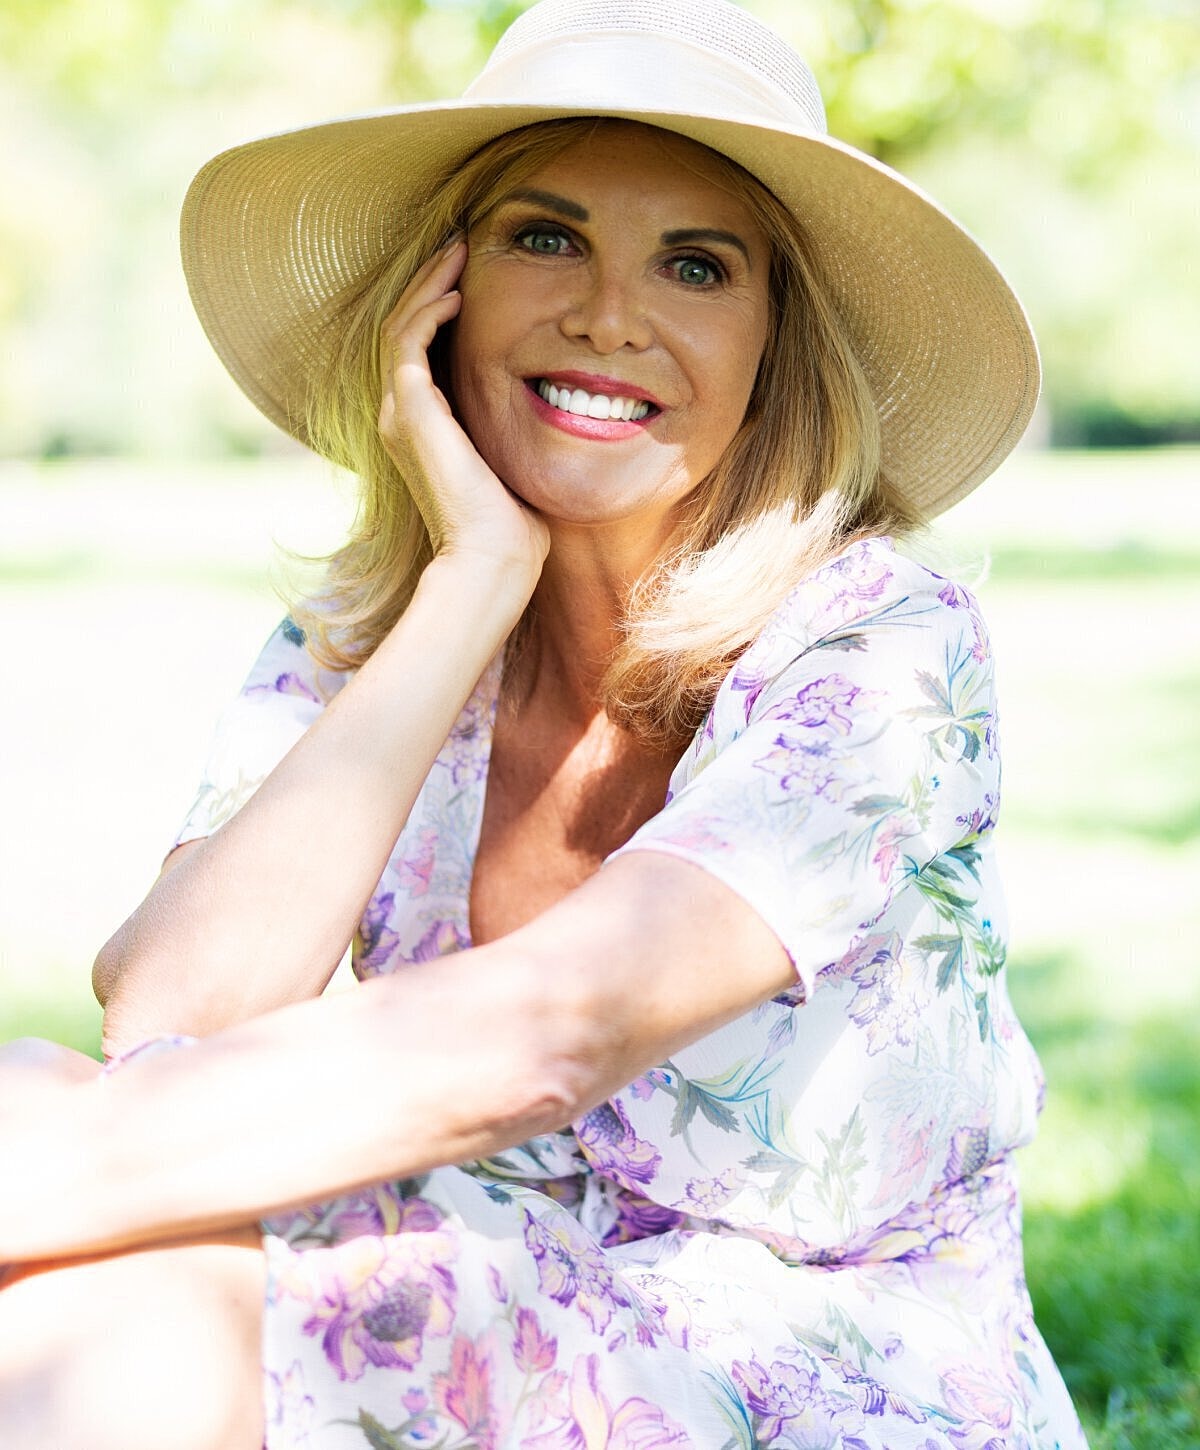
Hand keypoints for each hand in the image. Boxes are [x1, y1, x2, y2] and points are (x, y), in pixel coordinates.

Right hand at [378, 240, 549, 590]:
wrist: (493, 554)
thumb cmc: (513, 521)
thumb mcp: (510, 458)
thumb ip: (509, 427)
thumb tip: (548, 407)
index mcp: (420, 425)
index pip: (418, 348)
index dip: (438, 306)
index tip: (470, 277)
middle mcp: (401, 415)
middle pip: (402, 327)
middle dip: (430, 282)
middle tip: (459, 245)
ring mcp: (400, 412)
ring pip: (400, 325)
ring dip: (428, 284)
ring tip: (458, 252)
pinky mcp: (411, 411)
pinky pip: (408, 342)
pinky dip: (429, 312)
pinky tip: (459, 293)